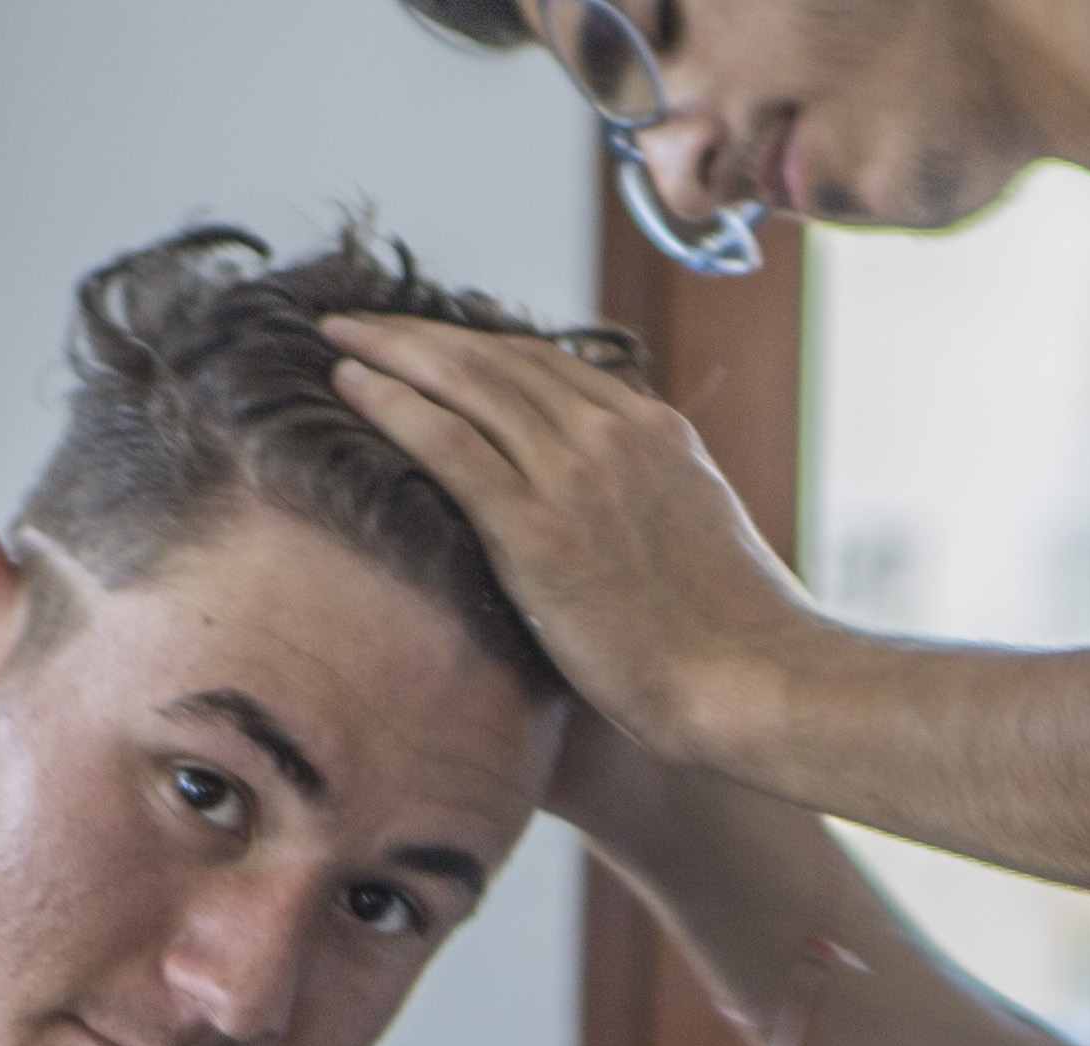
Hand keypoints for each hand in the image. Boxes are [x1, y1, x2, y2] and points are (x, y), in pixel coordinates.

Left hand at [321, 314, 827, 765]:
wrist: (753, 680)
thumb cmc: (735, 640)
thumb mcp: (700, 538)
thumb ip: (648, 501)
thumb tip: (614, 517)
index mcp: (658, 432)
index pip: (550, 364)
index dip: (478, 347)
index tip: (432, 345)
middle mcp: (615, 434)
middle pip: (497, 357)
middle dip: (420, 333)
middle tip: (358, 321)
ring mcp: (575, 475)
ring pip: (465, 382)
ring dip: (390, 351)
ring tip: (336, 337)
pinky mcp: (538, 528)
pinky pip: (447, 442)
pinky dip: (390, 402)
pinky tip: (347, 385)